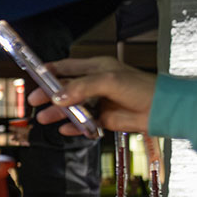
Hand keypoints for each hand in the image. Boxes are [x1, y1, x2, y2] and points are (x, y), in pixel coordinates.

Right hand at [27, 57, 155, 134]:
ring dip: (58, 113)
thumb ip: (80, 88)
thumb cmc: (142, 88)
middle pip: (65, 88)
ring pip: (72, 107)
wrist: (162, 109)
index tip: (35, 75)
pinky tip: (65, 129)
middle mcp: (96, 83)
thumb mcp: (108, 81)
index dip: (50, 71)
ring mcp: (100, 101)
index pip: (67, 67)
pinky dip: (74, 127)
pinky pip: (84, 122)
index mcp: (97, 68)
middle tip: (35, 101)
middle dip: (49, 94)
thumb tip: (58, 96)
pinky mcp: (104, 118)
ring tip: (44, 119)